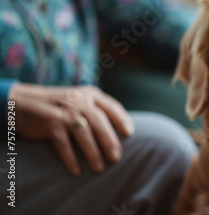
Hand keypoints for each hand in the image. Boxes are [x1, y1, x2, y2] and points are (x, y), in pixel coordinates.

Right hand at [9, 84, 133, 174]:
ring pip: (84, 134)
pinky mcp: (50, 123)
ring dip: (93, 153)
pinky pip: (64, 144)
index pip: (111, 107)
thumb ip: (96, 109)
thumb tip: (119, 130)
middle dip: (110, 141)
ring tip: (99, 168)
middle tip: (117, 158)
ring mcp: (64, 112)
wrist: (22, 102)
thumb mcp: (79, 100)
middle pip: (100, 123)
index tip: (130, 133)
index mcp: (90, 94)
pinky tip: (77, 170)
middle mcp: (79, 101)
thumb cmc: (58, 105)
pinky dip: (71, 158)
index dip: (122, 120)